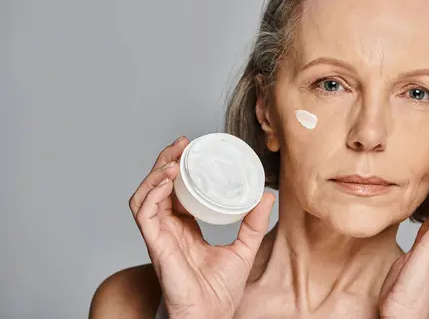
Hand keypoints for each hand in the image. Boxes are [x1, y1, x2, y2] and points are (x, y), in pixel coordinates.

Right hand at [129, 136, 275, 318]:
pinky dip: (152, 192)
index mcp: (185, 227)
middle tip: (183, 143)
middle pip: (158, 186)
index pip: (176, 190)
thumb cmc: (221, 290)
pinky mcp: (154, 244)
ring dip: (156, 172)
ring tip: (174, 158)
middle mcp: (168, 228)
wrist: (212, 316)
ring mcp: (159, 235)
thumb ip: (253, 223)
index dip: (179, 167)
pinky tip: (167, 180)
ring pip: (145, 195)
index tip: (192, 148)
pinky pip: (144, 212)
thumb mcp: (244, 247)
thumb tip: (267, 196)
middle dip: (166, 161)